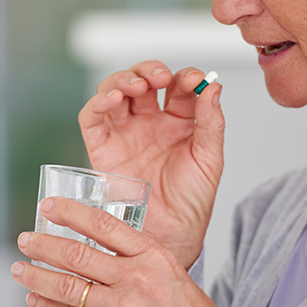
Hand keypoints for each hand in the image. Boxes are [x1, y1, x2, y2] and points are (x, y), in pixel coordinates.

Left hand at [11, 197, 231, 306]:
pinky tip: (36, 298)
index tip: (50, 205)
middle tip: (25, 238)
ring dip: (38, 276)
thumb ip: (133, 249)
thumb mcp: (166, 264)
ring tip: (20, 268)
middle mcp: (134, 278)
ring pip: (69, 287)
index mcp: (150, 254)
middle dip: (45, 245)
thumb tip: (94, 234)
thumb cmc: (185, 304)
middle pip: (78, 256)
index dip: (71, 212)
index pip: (103, 225)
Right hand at [78, 61, 224, 268]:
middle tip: (158, 78)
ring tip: (134, 87)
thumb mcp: (210, 158)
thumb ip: (211, 121)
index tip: (192, 80)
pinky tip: (110, 99)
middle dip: (148, 71)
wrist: (171, 236)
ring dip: (121, 81)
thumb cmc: (192, 201)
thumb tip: (214, 85)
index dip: (183, 76)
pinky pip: (92, 119)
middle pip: (142, 80)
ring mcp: (124, 133)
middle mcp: (149, 122)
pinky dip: (96, 103)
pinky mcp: (102, 149)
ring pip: (114, 92)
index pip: (177, 86)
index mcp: (178, 121)